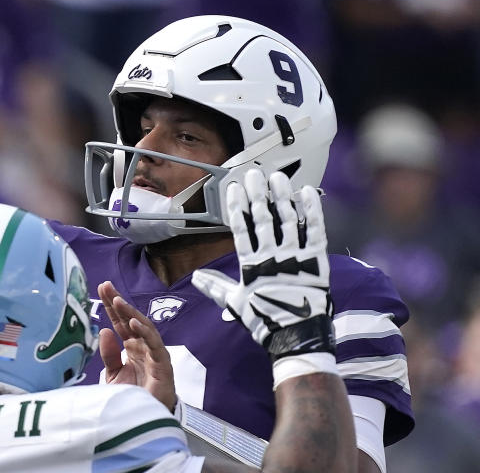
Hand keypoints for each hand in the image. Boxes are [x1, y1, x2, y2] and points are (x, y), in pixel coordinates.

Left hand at [98, 280, 176, 410]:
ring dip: (131, 313)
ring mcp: (154, 354)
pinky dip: (145, 333)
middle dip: (119, 302)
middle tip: (107, 286)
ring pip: (145, 328)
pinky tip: (133, 323)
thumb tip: (105, 331)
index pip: (120, 322)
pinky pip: (155, 346)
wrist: (146, 419)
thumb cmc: (133, 396)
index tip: (102, 287)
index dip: (111, 306)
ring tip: (117, 301)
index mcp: (132, 346)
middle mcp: (143, 347)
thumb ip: (108, 354)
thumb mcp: (113, 374)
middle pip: (131, 319)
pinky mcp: (163, 365)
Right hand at [192, 170, 333, 357]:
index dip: (237, 207)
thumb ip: (215, 287)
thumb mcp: (236, 303)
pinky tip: (308, 193)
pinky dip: (312, 211)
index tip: (234, 188)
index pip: (241, 229)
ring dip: (282, 196)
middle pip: (263, 218)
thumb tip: (195, 278)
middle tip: (254, 174)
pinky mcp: (316, 261)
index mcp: (252, 266)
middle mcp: (273, 258)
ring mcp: (295, 258)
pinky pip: (314, 231)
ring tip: (277, 177)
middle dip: (257, 194)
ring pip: (288, 220)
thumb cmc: (264, 320)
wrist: (296, 338)